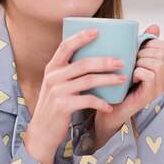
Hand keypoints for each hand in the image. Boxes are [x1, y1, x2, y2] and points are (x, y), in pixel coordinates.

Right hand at [24, 28, 126, 163]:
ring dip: (108, 80)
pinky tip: (109, 106)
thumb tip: (95, 60)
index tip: (97, 30)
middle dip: (105, 61)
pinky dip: (101, 103)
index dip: (81, 37)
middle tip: (121, 61)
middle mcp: (53, 77)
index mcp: (52, 68)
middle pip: (83, 63)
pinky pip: (87, 100)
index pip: (66, 46)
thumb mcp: (57, 85)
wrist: (42, 132)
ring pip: (88, 80)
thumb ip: (70, 73)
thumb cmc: (55, 106)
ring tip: (122, 79)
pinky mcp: (63, 106)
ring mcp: (57, 91)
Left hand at [94, 24, 163, 147]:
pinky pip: (148, 74)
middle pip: (162, 52)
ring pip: (156, 62)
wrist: (107, 110)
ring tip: (130, 70)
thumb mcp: (130, 60)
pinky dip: (137, 72)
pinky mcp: (150, 96)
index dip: (151, 44)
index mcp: (162, 69)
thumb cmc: (117, 83)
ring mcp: (159, 88)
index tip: (137, 51)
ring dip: (139, 62)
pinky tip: (130, 78)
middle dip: (143, 52)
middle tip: (132, 62)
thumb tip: (155, 25)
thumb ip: (142, 44)